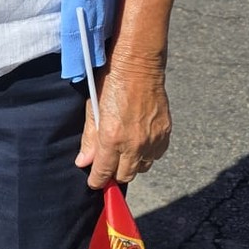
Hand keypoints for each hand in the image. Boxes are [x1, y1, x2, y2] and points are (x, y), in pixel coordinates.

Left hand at [75, 58, 171, 188]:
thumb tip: (84, 161)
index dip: (97, 180)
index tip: (94, 182)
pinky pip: (156, 155)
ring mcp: (152, 140)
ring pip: (142, 168)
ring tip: (123, 152)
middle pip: (125, 175)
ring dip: (131, 164)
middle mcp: (134, 144)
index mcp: (112, 138)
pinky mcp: (165, 133)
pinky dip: (147, 154)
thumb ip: (89, 139)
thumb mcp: (93, 109)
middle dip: (114, 174)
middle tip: (108, 165)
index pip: (104, 172)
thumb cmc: (111, 83)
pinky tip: (139, 143)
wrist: (138, 66)